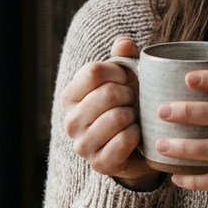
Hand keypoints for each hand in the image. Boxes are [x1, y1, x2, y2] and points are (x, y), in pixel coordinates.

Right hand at [61, 37, 161, 190]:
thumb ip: (124, 58)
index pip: (93, 71)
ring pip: (117, 117)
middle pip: (108, 93)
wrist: (137, 148)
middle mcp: (70, 121)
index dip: (119, 72)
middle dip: (130, 94)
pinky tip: (136, 135)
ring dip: (134, 116)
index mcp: (70, 96)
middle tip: (133, 102)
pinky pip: (124, 140)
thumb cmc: (128, 107)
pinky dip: (137, 135)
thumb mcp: (126, 79)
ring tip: (133, 119)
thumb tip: (124, 44)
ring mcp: (82, 145)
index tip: (127, 80)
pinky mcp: (99, 164)